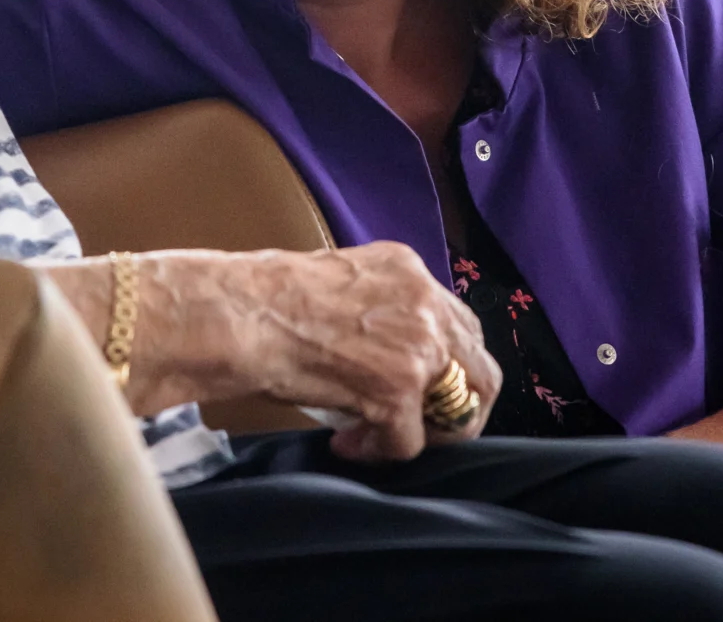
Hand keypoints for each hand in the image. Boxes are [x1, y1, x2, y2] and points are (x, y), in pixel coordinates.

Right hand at [137, 242, 502, 462]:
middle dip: (457, 407)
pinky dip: (381, 452)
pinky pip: (410, 442)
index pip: (460, 324)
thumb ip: (379, 308)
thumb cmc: (265, 299)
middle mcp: (425, 302)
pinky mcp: (399, 390)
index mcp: (408, 269)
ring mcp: (418, 347)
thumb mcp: (340, 283)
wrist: (241, 314)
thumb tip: (385, 351)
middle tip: (422, 426)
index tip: (419, 388)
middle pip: (481, 368)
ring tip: (382, 438)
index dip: (447, 365)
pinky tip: (347, 443)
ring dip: (424, 433)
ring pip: (460, 411)